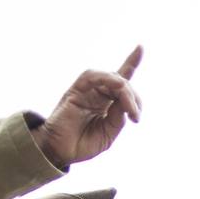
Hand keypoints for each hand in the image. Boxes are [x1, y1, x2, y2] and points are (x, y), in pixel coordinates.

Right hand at [32, 47, 143, 167]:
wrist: (59, 152)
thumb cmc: (82, 144)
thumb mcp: (108, 134)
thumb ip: (118, 118)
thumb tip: (125, 102)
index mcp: (107, 103)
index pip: (121, 82)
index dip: (130, 63)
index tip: (140, 47)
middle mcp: (98, 93)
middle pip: (122, 82)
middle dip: (134, 98)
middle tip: (136, 117)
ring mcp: (87, 90)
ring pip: (111, 77)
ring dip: (124, 90)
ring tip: (130, 108)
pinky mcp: (76, 90)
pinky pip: (91, 76)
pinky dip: (107, 78)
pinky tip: (117, 86)